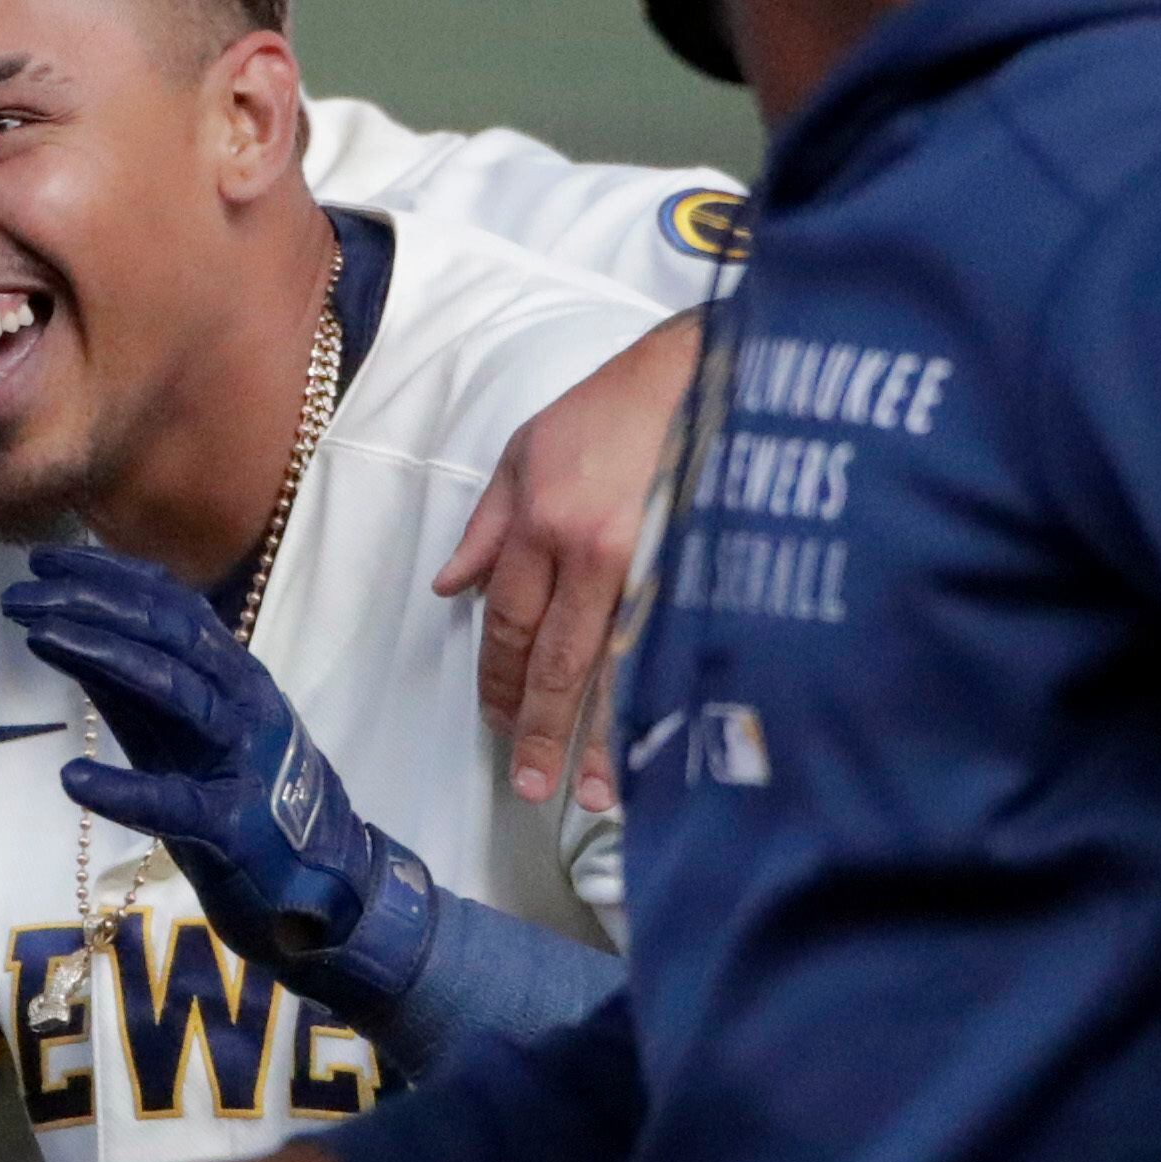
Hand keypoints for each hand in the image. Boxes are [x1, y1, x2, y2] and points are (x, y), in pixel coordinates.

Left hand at [3, 547, 434, 1013]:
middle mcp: (242, 700)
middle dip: (91, 601)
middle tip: (22, 593)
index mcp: (231, 672)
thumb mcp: (178, 730)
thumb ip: (129, 685)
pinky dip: (124, 790)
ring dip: (102, 653)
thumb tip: (65, 627)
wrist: (326, 883)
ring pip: (176, 689)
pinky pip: (177, 802)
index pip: (169, 602)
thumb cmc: (240, 797)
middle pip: (168, 631)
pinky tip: (74, 778)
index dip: (105, 574)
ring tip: (37, 635)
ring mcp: (242, 757)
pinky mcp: (235, 824)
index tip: (41, 558)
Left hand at [435, 314, 700, 805]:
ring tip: (592, 792)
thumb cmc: (615, 406)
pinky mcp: (703, 567)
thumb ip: (488, 524)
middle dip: (544, 727)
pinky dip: (660, 696)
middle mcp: (592, 551)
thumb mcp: (529, 446)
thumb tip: (452, 589)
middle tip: (533, 787)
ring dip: (602, 735)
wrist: (708, 368)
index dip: (503, 680)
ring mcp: (654, 563)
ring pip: (617, 666)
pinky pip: (672, 647)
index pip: (512, 623)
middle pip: (560, 660)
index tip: (500, 722)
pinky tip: (661, 738)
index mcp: (545, 522)